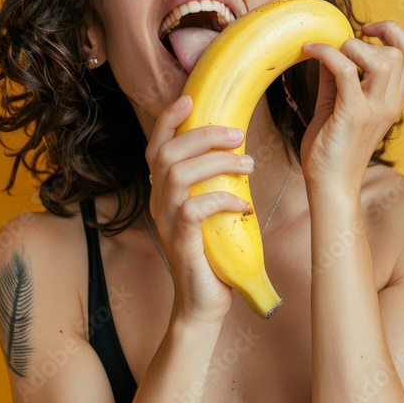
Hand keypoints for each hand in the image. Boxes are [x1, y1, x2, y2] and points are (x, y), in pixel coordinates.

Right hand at [145, 94, 254, 324]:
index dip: (167, 120)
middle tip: (237, 136)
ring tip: (248, 165)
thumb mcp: (211, 209)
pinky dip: (220, 199)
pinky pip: (193, 209)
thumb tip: (236, 149)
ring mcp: (167, 224)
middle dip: (203, 136)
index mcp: (164, 192)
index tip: (189, 98)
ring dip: (217, 164)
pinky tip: (243, 204)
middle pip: (167, 153)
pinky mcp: (181, 243)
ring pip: (178, 175)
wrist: (203, 304)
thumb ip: (213, 182)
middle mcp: (159, 203)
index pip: (155, 146)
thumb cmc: (212, 253)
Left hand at [299, 20, 403, 193]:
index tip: (368, 30)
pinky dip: (326, 53)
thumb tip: (329, 47)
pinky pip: (344, 70)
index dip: (394, 33)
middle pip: (402, 53)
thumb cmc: (331, 149)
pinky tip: (309, 52)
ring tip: (332, 53)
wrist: (329, 186)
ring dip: (354, 46)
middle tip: (347, 41)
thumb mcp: (336, 105)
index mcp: (391, 100)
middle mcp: (389, 103)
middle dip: (374, 35)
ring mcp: (374, 110)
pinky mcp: (353, 115)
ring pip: (383, 59)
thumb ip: (336, 77)